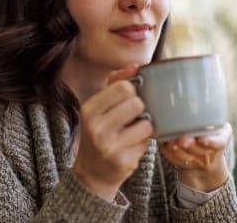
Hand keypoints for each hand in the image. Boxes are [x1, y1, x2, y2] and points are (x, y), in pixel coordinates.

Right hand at [72, 64, 153, 201]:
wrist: (92, 172)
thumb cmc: (100, 132)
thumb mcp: (99, 107)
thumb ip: (116, 82)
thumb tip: (137, 65)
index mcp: (89, 109)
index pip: (123, 86)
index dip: (133, 90)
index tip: (130, 97)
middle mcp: (96, 127)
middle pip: (136, 102)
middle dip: (140, 108)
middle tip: (134, 116)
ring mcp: (109, 146)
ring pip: (146, 123)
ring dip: (145, 125)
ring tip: (135, 130)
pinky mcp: (123, 161)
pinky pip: (148, 141)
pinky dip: (145, 141)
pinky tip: (133, 144)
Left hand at [160, 123, 231, 191]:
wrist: (207, 158)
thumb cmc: (211, 134)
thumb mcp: (220, 128)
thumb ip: (213, 120)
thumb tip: (194, 110)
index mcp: (221, 141)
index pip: (219, 143)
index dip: (211, 142)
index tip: (203, 140)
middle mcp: (210, 155)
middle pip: (199, 151)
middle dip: (189, 144)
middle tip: (181, 139)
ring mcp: (197, 162)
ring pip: (185, 157)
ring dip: (176, 150)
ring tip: (171, 142)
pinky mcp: (183, 164)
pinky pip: (174, 160)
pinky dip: (168, 153)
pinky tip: (164, 144)